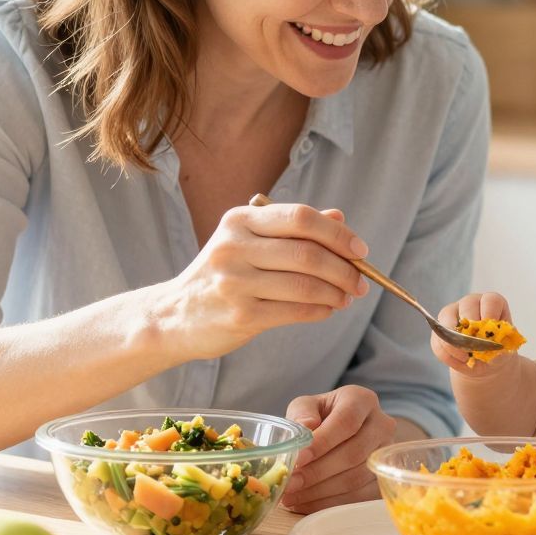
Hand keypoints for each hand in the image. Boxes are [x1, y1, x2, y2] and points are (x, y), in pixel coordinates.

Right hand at [154, 202, 370, 360]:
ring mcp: (235, 282)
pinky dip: (320, 310)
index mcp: (239, 221)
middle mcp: (234, 247)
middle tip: (361, 282)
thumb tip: (340, 218)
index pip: (300, 218)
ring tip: (347, 297)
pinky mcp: (240, 315)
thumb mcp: (248, 242)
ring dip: (336, 292)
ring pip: (305, 284)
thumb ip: (291, 229)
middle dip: (344, 269)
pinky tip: (328, 309)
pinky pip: (295, 311)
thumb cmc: (221, 275)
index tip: (360, 250)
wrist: (174, 316)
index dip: (337, 234)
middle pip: (307, 252)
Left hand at [281, 385, 396, 513]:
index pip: (347, 421)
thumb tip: (305, 428)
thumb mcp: (306, 406)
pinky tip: (306, 502)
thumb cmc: (320, 416)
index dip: (323, 441)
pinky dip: (330, 502)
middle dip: (318, 472)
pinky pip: (359, 496)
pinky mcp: (383, 478)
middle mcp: (382, 425)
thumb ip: (302, 414)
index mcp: (362, 400)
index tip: (298, 458)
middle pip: (354, 453)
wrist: (339, 432)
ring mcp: (385, 454)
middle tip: (291, 483)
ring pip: (356, 478)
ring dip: (321, 491)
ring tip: (292, 496)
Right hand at [432, 292, 515, 375]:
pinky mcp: (439, 327)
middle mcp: (471, 303)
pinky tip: (459, 362)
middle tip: (475, 347)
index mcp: (491, 304)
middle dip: (470, 328)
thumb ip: (499, 349)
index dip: (490, 313)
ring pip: (446, 318)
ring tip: (466, 358)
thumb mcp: (504, 351)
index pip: (490, 300)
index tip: (490, 331)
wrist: (485, 362)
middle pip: (467, 306)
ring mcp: (453, 313)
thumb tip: (492, 350)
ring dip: (455, 342)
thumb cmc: (497, 351)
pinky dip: (447, 354)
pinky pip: (437, 338)